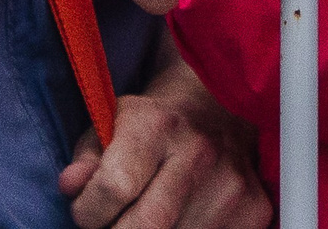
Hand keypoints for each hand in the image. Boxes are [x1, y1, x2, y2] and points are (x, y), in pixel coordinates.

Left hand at [58, 51, 267, 227]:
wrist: (218, 110)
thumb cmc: (152, 126)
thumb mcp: (109, 127)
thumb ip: (86, 158)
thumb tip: (72, 184)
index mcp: (157, 126)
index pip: (115, 187)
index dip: (89, 213)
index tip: (89, 213)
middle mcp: (200, 152)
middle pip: (145, 228)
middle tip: (118, 224)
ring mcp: (232, 183)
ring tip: (152, 218)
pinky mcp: (255, 209)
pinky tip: (184, 221)